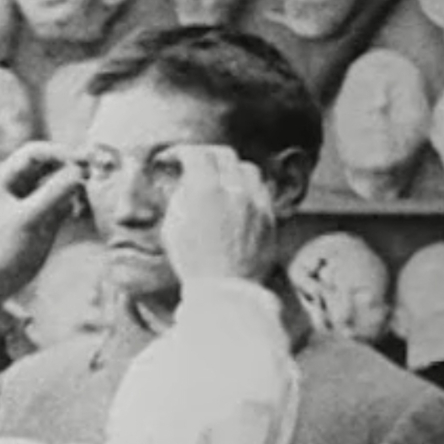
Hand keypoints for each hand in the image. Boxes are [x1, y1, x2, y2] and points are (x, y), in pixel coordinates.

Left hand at [0, 141, 86, 307]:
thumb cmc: (0, 253)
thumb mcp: (27, 220)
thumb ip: (53, 194)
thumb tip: (79, 171)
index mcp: (1, 181)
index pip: (34, 153)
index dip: (60, 152)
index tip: (84, 161)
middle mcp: (14, 189)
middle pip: (48, 166)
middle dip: (72, 167)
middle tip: (98, 172)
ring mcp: (28, 206)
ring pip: (57, 185)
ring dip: (76, 185)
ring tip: (95, 191)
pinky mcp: (40, 223)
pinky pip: (61, 204)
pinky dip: (75, 203)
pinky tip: (85, 210)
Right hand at [160, 145, 275, 284]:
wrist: (227, 291)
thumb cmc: (193, 263)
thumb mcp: (173, 228)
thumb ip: (181, 198)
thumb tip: (187, 182)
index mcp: (205, 191)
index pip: (196, 154)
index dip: (182, 152)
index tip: (175, 158)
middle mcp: (234, 190)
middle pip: (224, 154)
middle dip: (207, 154)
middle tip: (197, 161)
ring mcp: (256, 202)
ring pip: (247, 168)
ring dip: (231, 168)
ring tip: (222, 178)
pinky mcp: (270, 216)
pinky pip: (261, 189)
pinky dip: (248, 187)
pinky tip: (240, 196)